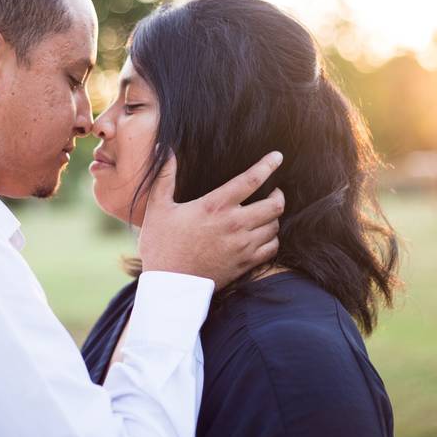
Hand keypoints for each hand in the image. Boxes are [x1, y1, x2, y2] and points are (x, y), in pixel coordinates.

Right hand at [138, 151, 284, 288]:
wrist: (170, 287)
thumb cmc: (162, 246)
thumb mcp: (157, 208)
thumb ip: (164, 177)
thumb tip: (165, 150)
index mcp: (215, 206)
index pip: (251, 179)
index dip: (268, 165)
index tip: (277, 157)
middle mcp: (234, 224)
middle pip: (274, 205)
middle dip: (279, 194)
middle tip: (274, 190)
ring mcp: (243, 246)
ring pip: (275, 226)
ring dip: (274, 217)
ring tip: (267, 212)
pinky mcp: (245, 264)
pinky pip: (272, 248)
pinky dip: (272, 239)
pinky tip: (264, 235)